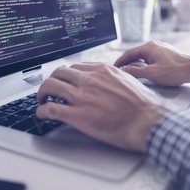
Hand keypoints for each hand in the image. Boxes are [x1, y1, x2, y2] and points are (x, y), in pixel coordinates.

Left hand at [36, 63, 169, 152]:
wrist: (148, 121)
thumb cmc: (144, 105)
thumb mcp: (129, 80)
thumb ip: (113, 77)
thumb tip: (108, 79)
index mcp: (102, 71)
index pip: (75, 67)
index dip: (66, 75)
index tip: (64, 81)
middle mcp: (90, 80)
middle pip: (59, 73)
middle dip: (51, 81)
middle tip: (49, 89)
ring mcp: (82, 97)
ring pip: (50, 86)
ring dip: (42, 93)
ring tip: (41, 100)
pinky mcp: (78, 115)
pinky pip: (51, 109)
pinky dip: (41, 111)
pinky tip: (41, 114)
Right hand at [114, 41, 189, 86]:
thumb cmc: (175, 71)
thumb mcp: (152, 74)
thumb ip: (135, 72)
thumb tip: (124, 71)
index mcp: (149, 47)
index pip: (128, 53)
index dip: (119, 62)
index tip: (113, 68)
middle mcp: (154, 45)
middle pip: (135, 54)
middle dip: (126, 62)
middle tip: (119, 70)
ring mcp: (161, 49)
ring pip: (143, 56)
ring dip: (136, 63)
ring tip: (130, 72)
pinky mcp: (166, 54)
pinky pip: (151, 57)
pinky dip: (144, 63)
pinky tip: (144, 70)